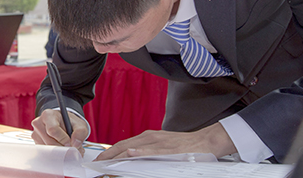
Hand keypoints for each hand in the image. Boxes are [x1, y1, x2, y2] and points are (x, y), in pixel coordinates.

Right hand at [31, 109, 88, 155]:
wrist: (63, 124)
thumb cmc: (70, 123)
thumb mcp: (79, 124)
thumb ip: (80, 132)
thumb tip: (75, 145)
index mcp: (48, 115)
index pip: (52, 129)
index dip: (63, 138)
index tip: (70, 143)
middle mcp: (38, 124)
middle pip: (50, 142)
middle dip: (63, 148)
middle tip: (73, 149)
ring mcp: (36, 134)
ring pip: (47, 149)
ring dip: (60, 152)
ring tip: (68, 147)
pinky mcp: (36, 143)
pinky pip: (46, 153)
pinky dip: (55, 154)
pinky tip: (61, 148)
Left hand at [95, 122, 236, 160]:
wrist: (205, 141)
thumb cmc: (184, 147)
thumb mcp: (161, 147)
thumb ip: (146, 152)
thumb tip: (131, 159)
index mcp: (147, 137)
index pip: (122, 145)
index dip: (109, 152)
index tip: (98, 161)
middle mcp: (150, 138)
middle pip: (123, 146)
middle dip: (108, 155)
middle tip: (96, 165)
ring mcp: (158, 142)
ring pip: (133, 148)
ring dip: (117, 156)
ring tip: (105, 163)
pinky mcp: (168, 148)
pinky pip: (150, 151)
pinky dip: (139, 152)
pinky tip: (130, 154)